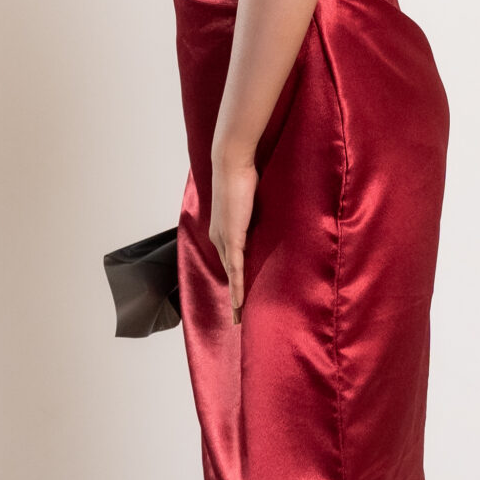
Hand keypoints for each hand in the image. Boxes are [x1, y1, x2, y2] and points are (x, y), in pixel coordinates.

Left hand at [209, 150, 257, 322]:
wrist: (231, 164)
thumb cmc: (241, 177)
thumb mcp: (248, 202)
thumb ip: (251, 215)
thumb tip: (260, 219)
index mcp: (221, 230)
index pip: (228, 261)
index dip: (234, 279)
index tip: (238, 296)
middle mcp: (219, 237)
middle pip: (227, 273)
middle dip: (233, 295)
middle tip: (238, 316)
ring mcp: (224, 238)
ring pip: (230, 275)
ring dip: (235, 297)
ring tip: (239, 316)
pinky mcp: (233, 237)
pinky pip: (236, 268)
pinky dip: (237, 286)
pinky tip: (240, 301)